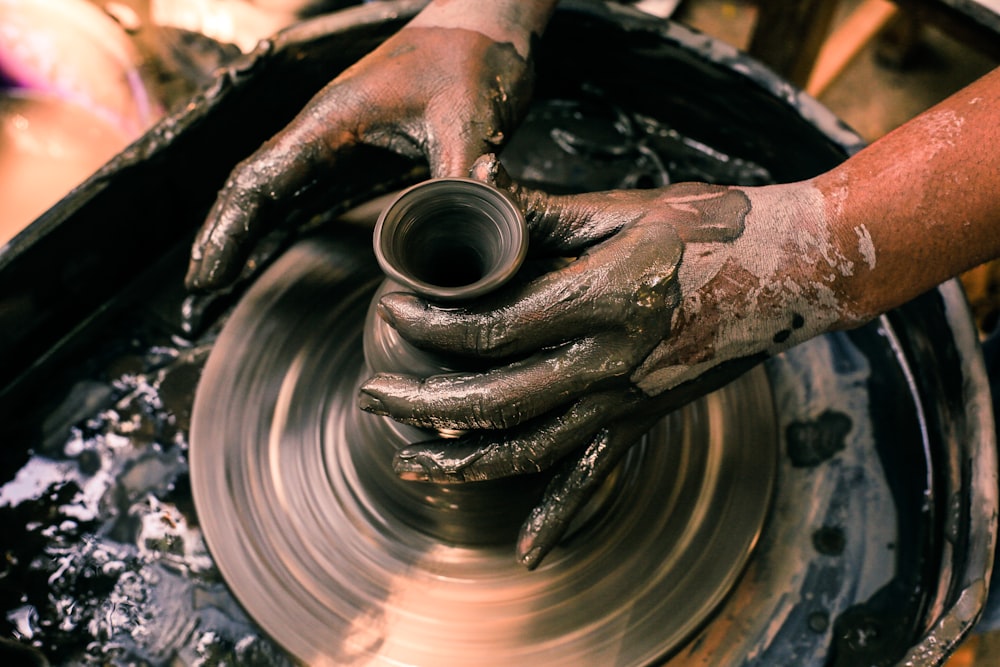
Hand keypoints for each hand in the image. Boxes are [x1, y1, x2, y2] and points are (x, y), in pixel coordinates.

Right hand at [185, 21, 534, 289]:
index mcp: (333, 119)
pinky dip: (279, 216)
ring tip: (218, 275)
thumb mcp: (469, 124)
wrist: (488, 24)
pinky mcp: (358, 144)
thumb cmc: (474, 58)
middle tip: (200, 287)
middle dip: (224, 234)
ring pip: (274, 185)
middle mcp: (324, 127)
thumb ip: (458, 185)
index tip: (207, 275)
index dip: (230, 231)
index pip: (261, 181)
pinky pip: (305, 184)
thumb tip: (461, 245)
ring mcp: (338, 135)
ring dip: (245, 228)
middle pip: (254, 185)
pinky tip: (269, 241)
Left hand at [359, 156, 862, 567]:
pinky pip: (594, 475)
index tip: (392, 312)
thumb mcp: (622, 210)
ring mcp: (629, 400)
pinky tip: (525, 550)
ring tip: (408, 460)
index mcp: (600, 300)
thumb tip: (477, 185)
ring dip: (462, 462)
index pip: (489, 330)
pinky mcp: (644, 418)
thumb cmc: (712, 228)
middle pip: (493, 401)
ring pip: (530, 450)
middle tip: (373, 394)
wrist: (796, 269)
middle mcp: (610, 362)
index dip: (430, 327)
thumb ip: (542, 211)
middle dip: (421, 402)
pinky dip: (558, 515)